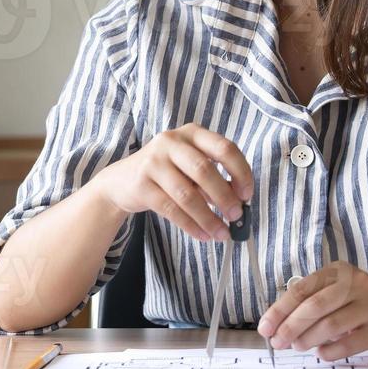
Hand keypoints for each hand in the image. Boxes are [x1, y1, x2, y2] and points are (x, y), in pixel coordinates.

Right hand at [87, 122, 252, 242]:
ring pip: (187, 194)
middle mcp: (171, 142)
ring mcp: (153, 162)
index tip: (247, 194)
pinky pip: (171, 209)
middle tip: (236, 216)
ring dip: (208, 218)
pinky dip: (191, 225)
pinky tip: (202, 235)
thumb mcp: (190, 166)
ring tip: (222, 233)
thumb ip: (214, 177)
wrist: (121, 181)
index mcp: (191, 133)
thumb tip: (240, 203)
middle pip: (205, 170)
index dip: (240, 172)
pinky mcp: (141, 184)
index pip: (224, 148)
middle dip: (225, 197)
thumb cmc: (166, 173)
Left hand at [257, 261, 367, 360]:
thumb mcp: (335, 294)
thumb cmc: (358, 305)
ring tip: (297, 346)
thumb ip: (309, 303)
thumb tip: (276, 326)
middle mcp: (356, 284)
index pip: (302, 290)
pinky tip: (321, 354)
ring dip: (308, 339)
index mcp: (338, 272)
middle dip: (291, 327)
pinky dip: (330, 350)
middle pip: (314, 306)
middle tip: (278, 342)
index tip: (265, 328)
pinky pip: (350, 343)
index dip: (280, 310)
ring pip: (331, 324)